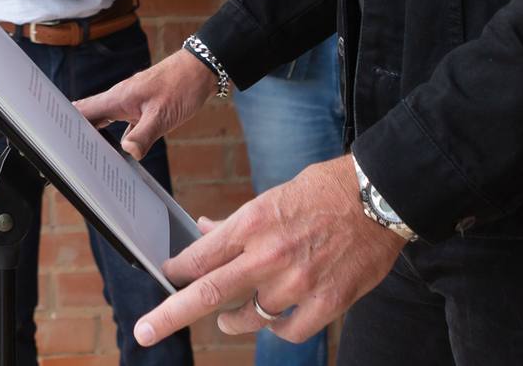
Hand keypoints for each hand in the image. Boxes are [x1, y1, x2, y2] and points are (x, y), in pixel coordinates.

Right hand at [73, 48, 214, 159]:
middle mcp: (119, 98)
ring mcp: (129, 101)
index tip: (50, 136)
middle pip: (88, 114)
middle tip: (61, 149)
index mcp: (118, 98)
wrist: (200, 69)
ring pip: (103, 118)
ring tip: (82, 152)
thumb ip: (143, 135)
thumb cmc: (181, 87)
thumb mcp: (163, 116)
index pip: (82, 111)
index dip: (63, 122)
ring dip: (92, 132)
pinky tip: (117, 148)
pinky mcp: (140, 105)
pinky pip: (119, 121)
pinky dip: (113, 134)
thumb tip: (126, 152)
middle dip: (73, 129)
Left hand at [138, 156, 404, 347]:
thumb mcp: (272, 198)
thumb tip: (202, 233)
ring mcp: (297, 282)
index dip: (176, 273)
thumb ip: (236, 224)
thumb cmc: (323, 191)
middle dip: (169, 314)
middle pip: (207, 294)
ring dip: (235, 319)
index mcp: (252, 224)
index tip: (166, 278)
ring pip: (249, 318)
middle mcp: (268, 256)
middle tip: (144, 331)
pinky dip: (278, 328)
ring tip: (232, 317)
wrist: (378, 196)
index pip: (199, 258)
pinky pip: (288, 331)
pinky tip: (276, 319)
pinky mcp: (327, 302)